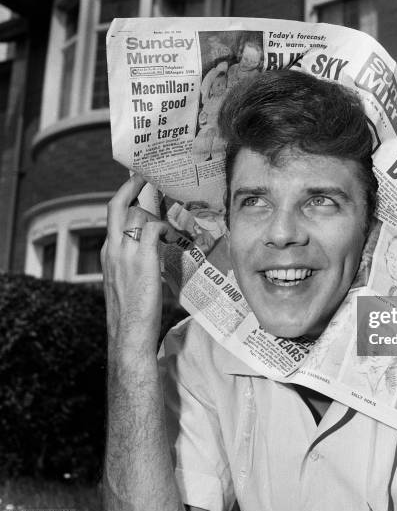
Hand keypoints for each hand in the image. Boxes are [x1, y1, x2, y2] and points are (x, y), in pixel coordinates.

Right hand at [101, 174, 173, 357]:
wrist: (128, 334)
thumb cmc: (132, 312)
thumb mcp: (128, 281)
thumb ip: (137, 262)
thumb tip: (156, 249)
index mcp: (108, 253)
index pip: (112, 216)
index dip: (123, 197)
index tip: (134, 185)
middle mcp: (112, 249)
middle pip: (117, 206)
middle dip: (131, 187)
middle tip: (145, 177)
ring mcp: (125, 253)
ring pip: (138, 214)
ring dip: (157, 209)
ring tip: (172, 207)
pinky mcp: (142, 259)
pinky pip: (154, 229)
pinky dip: (166, 226)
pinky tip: (175, 232)